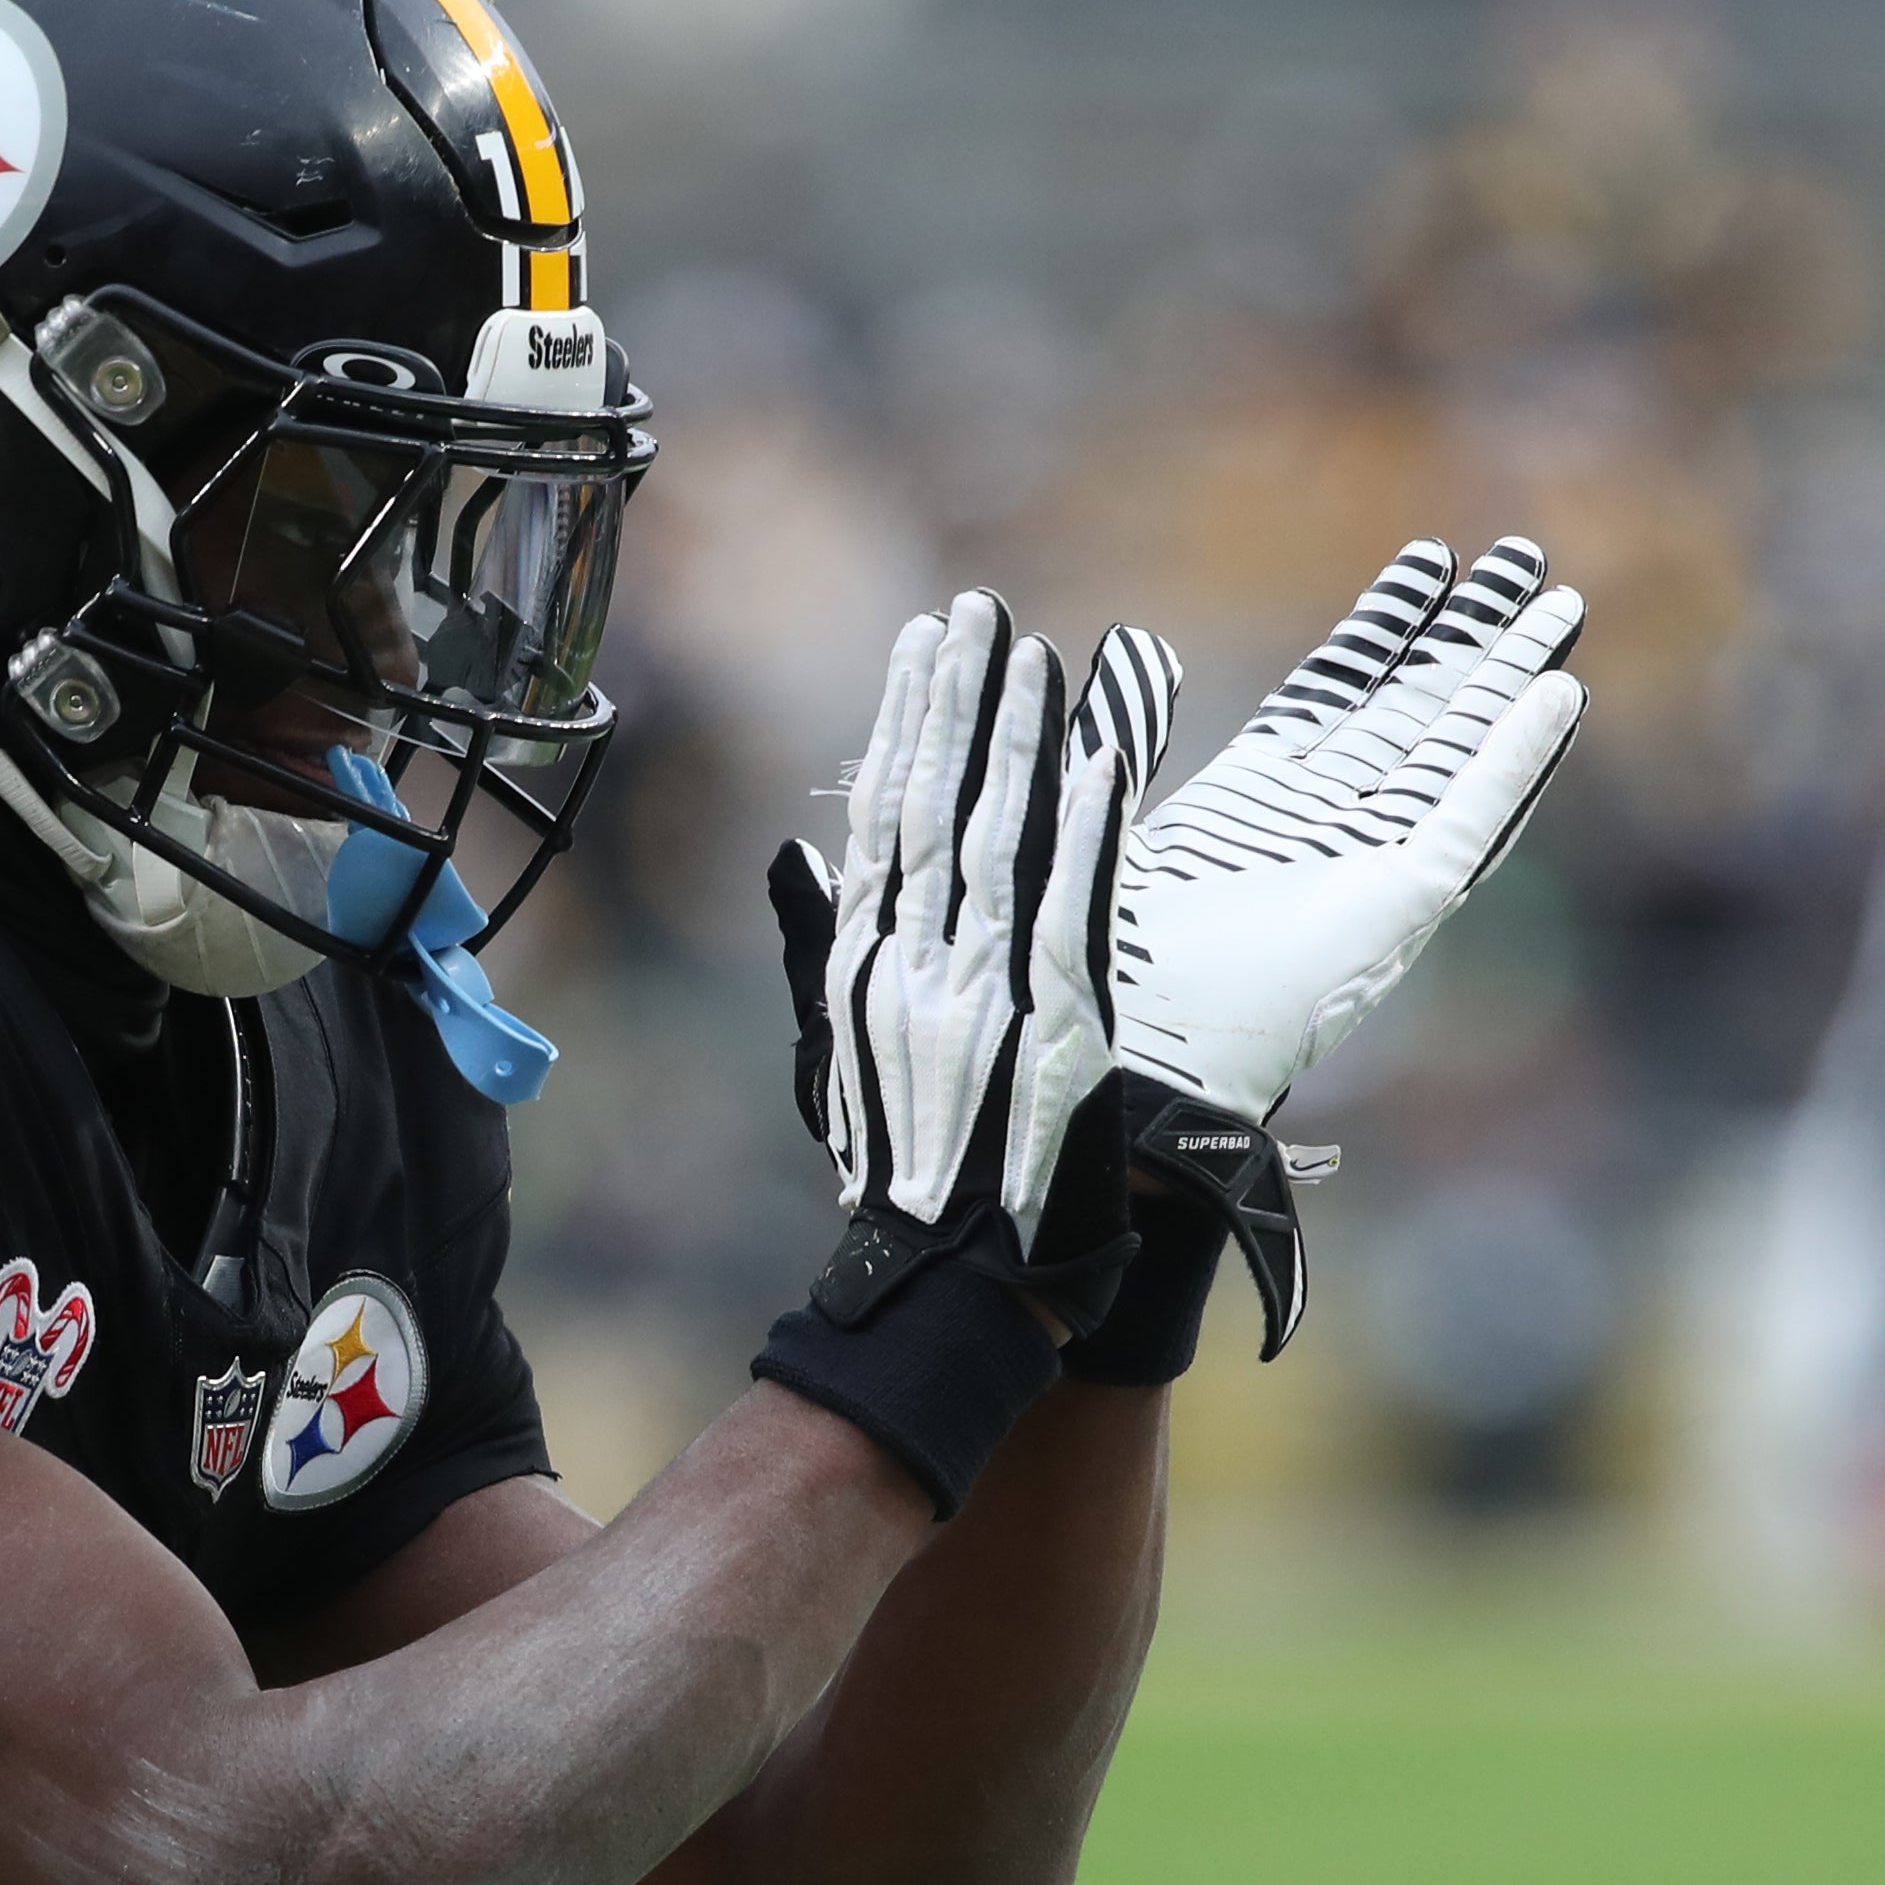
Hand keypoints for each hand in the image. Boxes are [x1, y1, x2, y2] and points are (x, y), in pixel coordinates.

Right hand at [789, 591, 1164, 1334]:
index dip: (905, 724)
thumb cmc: (893, 1171)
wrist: (951, 1274)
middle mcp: (918, 965)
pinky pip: (1073, 909)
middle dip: (956, 700)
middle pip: (935, 806)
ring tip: (1034, 652)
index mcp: (866, 964)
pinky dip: (1086, 834)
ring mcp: (985, 993)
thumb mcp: (827, 1057)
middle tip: (976, 610)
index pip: (886, 818)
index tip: (924, 644)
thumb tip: (783, 855)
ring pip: (999, 839)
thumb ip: (808, 949)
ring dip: (1019, 741)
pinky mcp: (1055, 1027)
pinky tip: (1101, 761)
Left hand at [1111, 535, 1586, 1124]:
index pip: (1340, 694)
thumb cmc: (1092, 961)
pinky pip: (1470, 821)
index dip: (1386, 627)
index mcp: (1255, 805)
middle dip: (1466, 637)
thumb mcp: (1103, 808)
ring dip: (1507, 680)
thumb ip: (1129, 725)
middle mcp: (1322, 832)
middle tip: (1522, 557)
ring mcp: (1366, 870)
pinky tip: (1557, 694)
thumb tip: (1136, 644)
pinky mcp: (1398, 910)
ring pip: (1456, 754)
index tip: (1430, 561)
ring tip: (1558, 602)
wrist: (1120, 1059)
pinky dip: (1515, 761)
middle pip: (1413, 714)